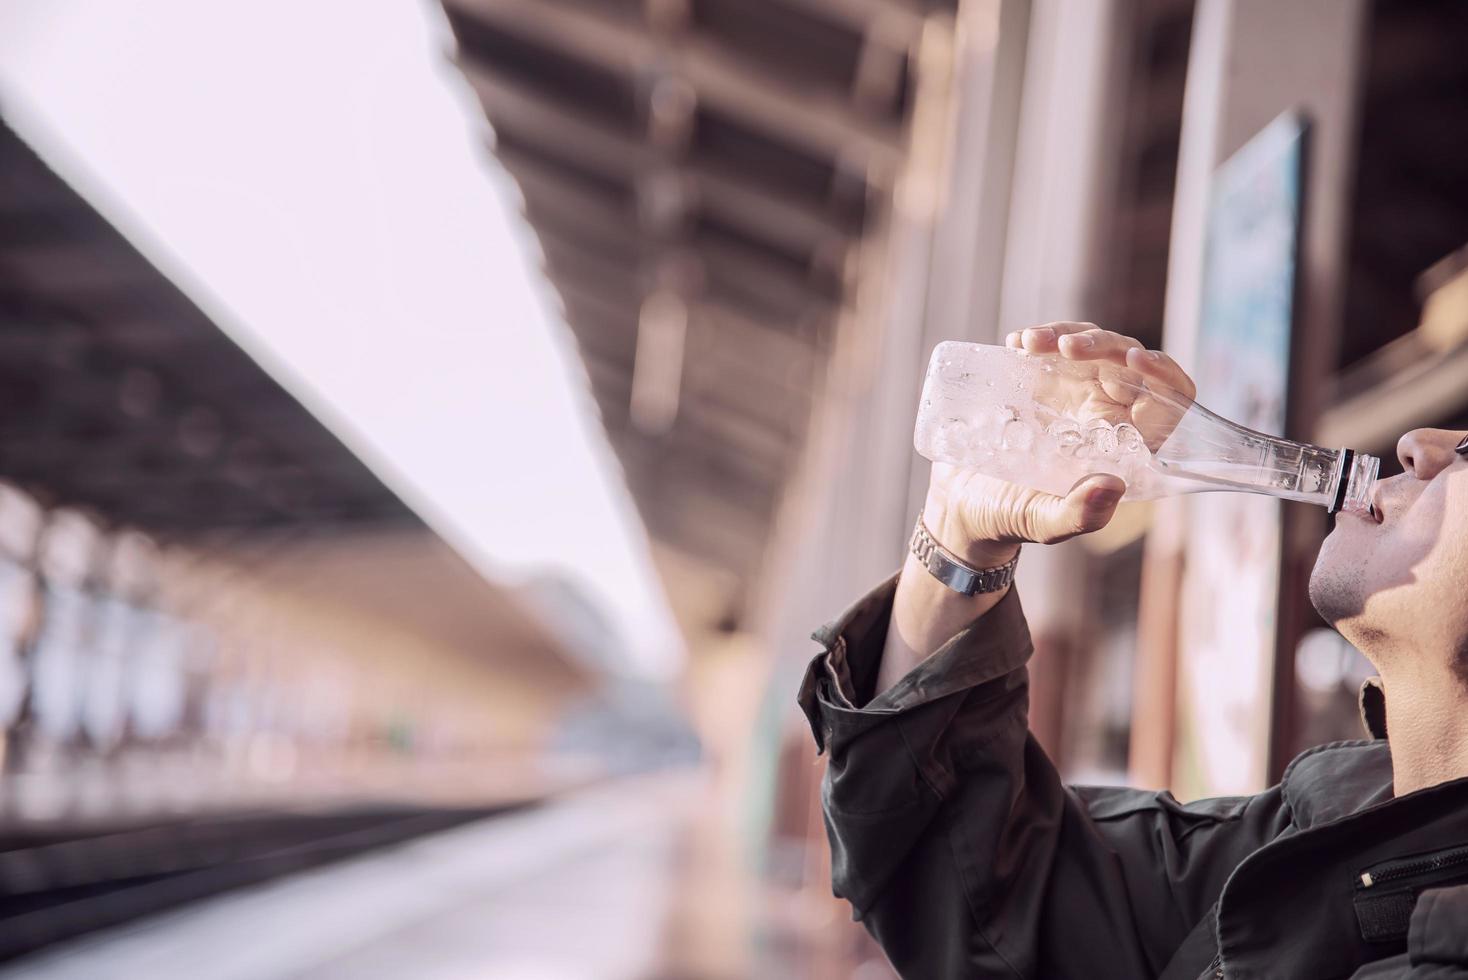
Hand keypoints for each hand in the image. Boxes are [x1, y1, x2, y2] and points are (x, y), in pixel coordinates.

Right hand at [924, 323, 1194, 562]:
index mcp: (1125, 448)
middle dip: (1104, 345)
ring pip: (1091, 347)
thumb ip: (1080, 514)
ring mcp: (1076, 394)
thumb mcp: (1045, 522)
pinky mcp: (1043, 381)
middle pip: (1128, 364)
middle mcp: (1108, 416)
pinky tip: (1017, 343)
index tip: (1136, 361)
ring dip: (1068, 334)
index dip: (1164, 376)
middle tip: (1065, 347)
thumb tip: (1114, 485)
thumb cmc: (1011, 518)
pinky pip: (1054, 346)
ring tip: (1030, 341)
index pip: (1168, 403)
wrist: (963, 503)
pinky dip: (1041, 337)